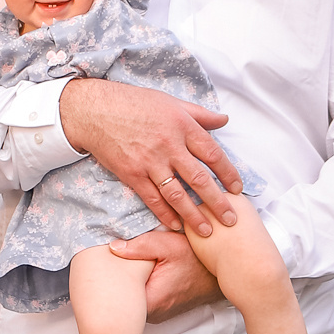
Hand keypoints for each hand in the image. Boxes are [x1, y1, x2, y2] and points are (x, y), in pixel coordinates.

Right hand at [60, 78, 239, 235]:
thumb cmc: (134, 103)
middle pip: (199, 179)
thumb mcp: (171, 102)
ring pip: (177, 194)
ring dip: (193, 215)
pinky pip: (152, 199)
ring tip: (206, 231)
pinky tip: (176, 226)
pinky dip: (165, 214)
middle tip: (231, 220)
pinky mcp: (132, 174)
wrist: (95, 110)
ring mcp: (150, 162)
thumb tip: (224, 120)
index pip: (213, 154)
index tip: (237, 189)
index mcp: (182, 126)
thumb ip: (199, 114)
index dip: (228, 173)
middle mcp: (169, 145)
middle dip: (217, 202)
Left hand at [111, 228, 216, 317]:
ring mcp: (157, 314)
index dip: (109, 279)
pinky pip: (143, 300)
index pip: (117, 297)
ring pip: (133, 300)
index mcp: (151, 301)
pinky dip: (140, 287)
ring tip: (129, 267)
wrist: (221, 272)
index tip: (104, 265)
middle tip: (112, 263)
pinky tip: (141, 273)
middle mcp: (153, 314)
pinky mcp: (161, 311)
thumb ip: (138, 246)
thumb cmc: (197, 259)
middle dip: (117, 280)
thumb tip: (112, 248)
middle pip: (123, 300)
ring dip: (130, 284)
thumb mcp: (168, 244)